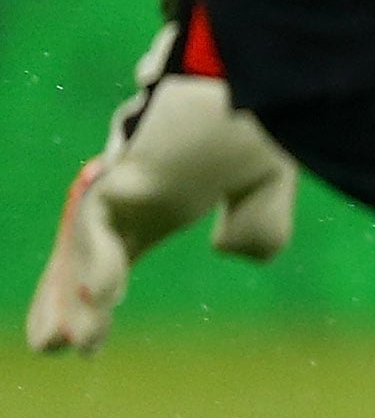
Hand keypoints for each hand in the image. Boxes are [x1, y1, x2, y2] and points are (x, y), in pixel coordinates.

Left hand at [29, 0, 295, 355]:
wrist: (282, 72)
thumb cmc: (277, 115)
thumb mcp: (274, 185)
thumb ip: (260, 227)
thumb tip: (224, 250)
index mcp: (171, 186)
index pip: (119, 244)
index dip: (96, 288)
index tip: (75, 342)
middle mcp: (142, 179)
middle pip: (88, 243)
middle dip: (65, 294)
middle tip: (49, 345)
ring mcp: (134, 172)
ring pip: (88, 236)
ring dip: (76, 290)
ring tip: (65, 341)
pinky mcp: (135, 166)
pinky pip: (103, 217)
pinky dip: (97, 257)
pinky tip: (100, 294)